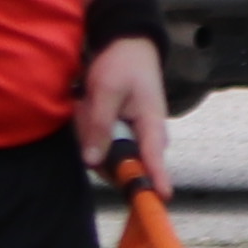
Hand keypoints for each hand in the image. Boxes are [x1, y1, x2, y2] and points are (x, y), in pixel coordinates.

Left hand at [80, 28, 173, 185]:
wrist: (129, 48)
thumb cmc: (122, 65)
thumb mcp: (105, 90)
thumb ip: (99, 125)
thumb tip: (92, 161)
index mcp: (150, 124)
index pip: (155, 158)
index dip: (157, 180)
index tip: (161, 199)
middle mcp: (147, 137)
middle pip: (122, 163)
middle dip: (97, 144)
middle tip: (86, 107)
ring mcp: (135, 138)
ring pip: (107, 155)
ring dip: (90, 133)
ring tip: (87, 102)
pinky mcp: (123, 136)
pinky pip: (103, 145)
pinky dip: (90, 129)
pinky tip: (88, 106)